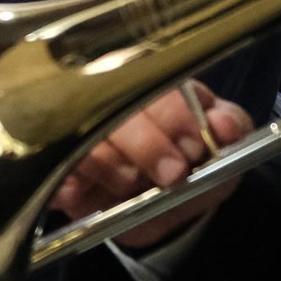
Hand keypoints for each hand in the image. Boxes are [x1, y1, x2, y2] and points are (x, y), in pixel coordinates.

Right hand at [49, 81, 253, 247]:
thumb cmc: (191, 158)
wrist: (166, 205)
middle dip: (145, 142)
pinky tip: (81, 193)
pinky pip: (52, 170)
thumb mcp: (220, 142)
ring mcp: (72, 130)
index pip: (148, 77)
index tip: (193, 145)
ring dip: (111, 164)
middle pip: (108, 102)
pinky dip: (68, 183)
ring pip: (80, 136)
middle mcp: (101, 93)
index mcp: (144, 76)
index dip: (170, 112)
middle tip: (173, 173)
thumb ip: (228, 127)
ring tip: (134, 185)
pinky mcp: (55, 166)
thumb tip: (223, 124)